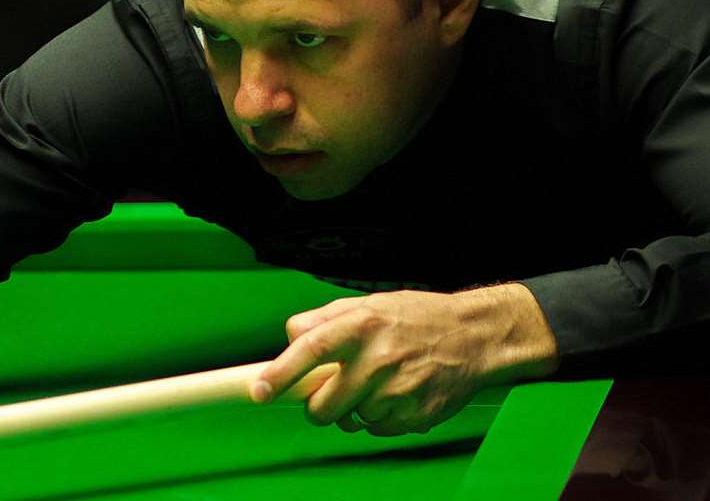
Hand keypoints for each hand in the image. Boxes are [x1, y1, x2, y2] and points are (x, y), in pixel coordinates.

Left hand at [251, 284, 557, 435]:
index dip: (281, 372)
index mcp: (361, 325)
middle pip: (322, 406)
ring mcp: (397, 392)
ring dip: (353, 409)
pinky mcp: (414, 417)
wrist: (474, 337)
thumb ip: (323, 320)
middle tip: (331, 389)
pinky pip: (375, 430)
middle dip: (317, 405)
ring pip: (349, 421)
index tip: (258, 392)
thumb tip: (289, 339)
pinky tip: (396, 394)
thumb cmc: (414, 318)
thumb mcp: (367, 304)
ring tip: (376, 382)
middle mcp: (377, 359)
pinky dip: (378, 417)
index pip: (311, 348)